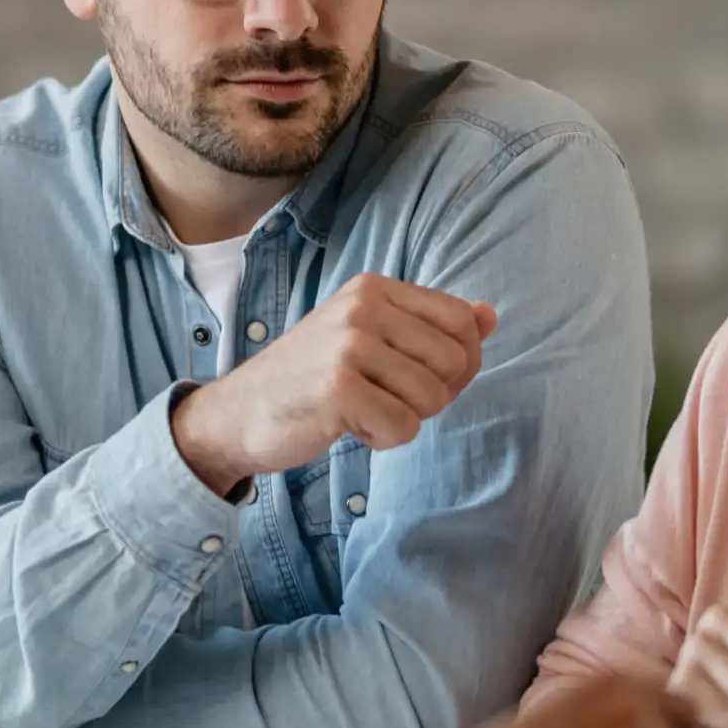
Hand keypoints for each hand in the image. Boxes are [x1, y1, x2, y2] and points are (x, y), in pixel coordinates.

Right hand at [169, 274, 496, 496]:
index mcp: (374, 288)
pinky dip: (383, 439)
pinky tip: (349, 426)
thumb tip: (489, 315)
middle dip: (432, 395)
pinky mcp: (338, 388)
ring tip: (363, 410)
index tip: (420, 380)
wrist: (238, 413)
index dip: (459, 364)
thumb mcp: (368, 338)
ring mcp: (348, 345)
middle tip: (387, 400)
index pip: (462, 322)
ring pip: (433, 397)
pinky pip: (404, 427)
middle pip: (455, 361)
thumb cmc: (309, 379)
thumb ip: (429, 326)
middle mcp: (363, 307)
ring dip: (404, 418)